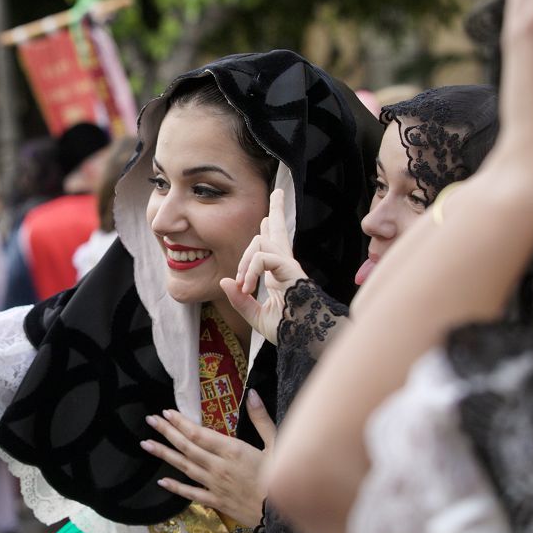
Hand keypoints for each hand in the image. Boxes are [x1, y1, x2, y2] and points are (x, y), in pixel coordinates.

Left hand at [141, 389, 276, 526]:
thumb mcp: (277, 445)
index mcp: (232, 450)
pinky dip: (175, 487)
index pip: (199, 433)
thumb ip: (261, 419)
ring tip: (146, 444)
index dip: (180, 422)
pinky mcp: (216, 502)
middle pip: (186, 447)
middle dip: (167, 432)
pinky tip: (161, 481)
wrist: (283, 516)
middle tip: (150, 421)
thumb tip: (253, 394)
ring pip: (184, 467)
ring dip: (164, 454)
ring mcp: (215, 485)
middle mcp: (218, 466)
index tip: (166, 412)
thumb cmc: (283, 478)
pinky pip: (191, 493)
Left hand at [221, 189, 306, 343]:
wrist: (308, 341)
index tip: (266, 219)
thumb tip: (224, 282)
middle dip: (277, 209)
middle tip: (278, 191)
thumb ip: (240, 300)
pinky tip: (247, 287)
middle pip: (279, 230)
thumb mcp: (256, 317)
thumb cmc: (289, 331)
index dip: (268, 231)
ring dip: (245, 260)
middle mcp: (285, 265)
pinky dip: (250, 270)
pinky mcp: (290, 270)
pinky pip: (264, 256)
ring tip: (243, 284)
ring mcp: (289, 266)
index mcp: (280, 274)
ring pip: (263, 240)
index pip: (273, 246)